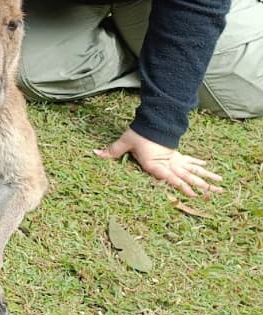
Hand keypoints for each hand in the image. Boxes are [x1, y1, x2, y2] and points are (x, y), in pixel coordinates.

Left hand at [94, 128, 222, 197]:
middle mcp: (168, 163)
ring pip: (192, 170)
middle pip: (186, 176)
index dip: (179, 186)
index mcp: (156, 163)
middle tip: (213, 195)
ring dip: (206, 177)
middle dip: (200, 186)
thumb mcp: (125, 142)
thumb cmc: (138, 133)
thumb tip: (94, 154)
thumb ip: (111, 151)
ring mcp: (174, 159)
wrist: (151, 120)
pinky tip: (209, 168)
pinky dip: (199, 164)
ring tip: (220, 186)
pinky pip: (190, 161)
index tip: (192, 194)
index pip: (168, 177)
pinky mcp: (176, 154)